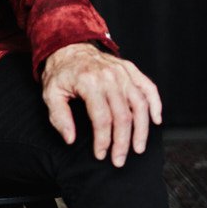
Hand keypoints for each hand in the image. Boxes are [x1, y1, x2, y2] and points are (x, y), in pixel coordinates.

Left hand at [41, 42, 162, 166]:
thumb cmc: (61, 73)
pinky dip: (155, 104)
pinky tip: (155, 120)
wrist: (69, 48)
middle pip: (123, 115)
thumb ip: (59, 117)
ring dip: (141, 129)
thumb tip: (70, 139)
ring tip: (138, 148)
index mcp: (89, 82)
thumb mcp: (51, 94)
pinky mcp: (130, 70)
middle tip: (119, 160)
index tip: (100, 154)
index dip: (103, 140)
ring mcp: (122, 72)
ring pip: (140, 104)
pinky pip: (148, 87)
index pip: (102, 118)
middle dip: (122, 142)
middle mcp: (109, 76)